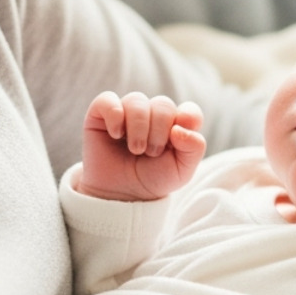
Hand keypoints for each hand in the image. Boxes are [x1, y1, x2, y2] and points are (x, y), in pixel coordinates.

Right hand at [78, 91, 205, 201]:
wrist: (120, 194)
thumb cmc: (152, 179)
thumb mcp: (181, 171)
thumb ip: (194, 148)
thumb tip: (179, 128)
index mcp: (175, 125)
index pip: (188, 110)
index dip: (188, 117)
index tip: (177, 137)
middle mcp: (152, 114)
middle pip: (163, 104)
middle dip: (159, 131)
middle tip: (151, 153)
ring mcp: (127, 112)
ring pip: (137, 100)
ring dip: (139, 127)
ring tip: (136, 149)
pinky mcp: (101, 114)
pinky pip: (108, 100)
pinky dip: (114, 115)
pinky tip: (116, 134)